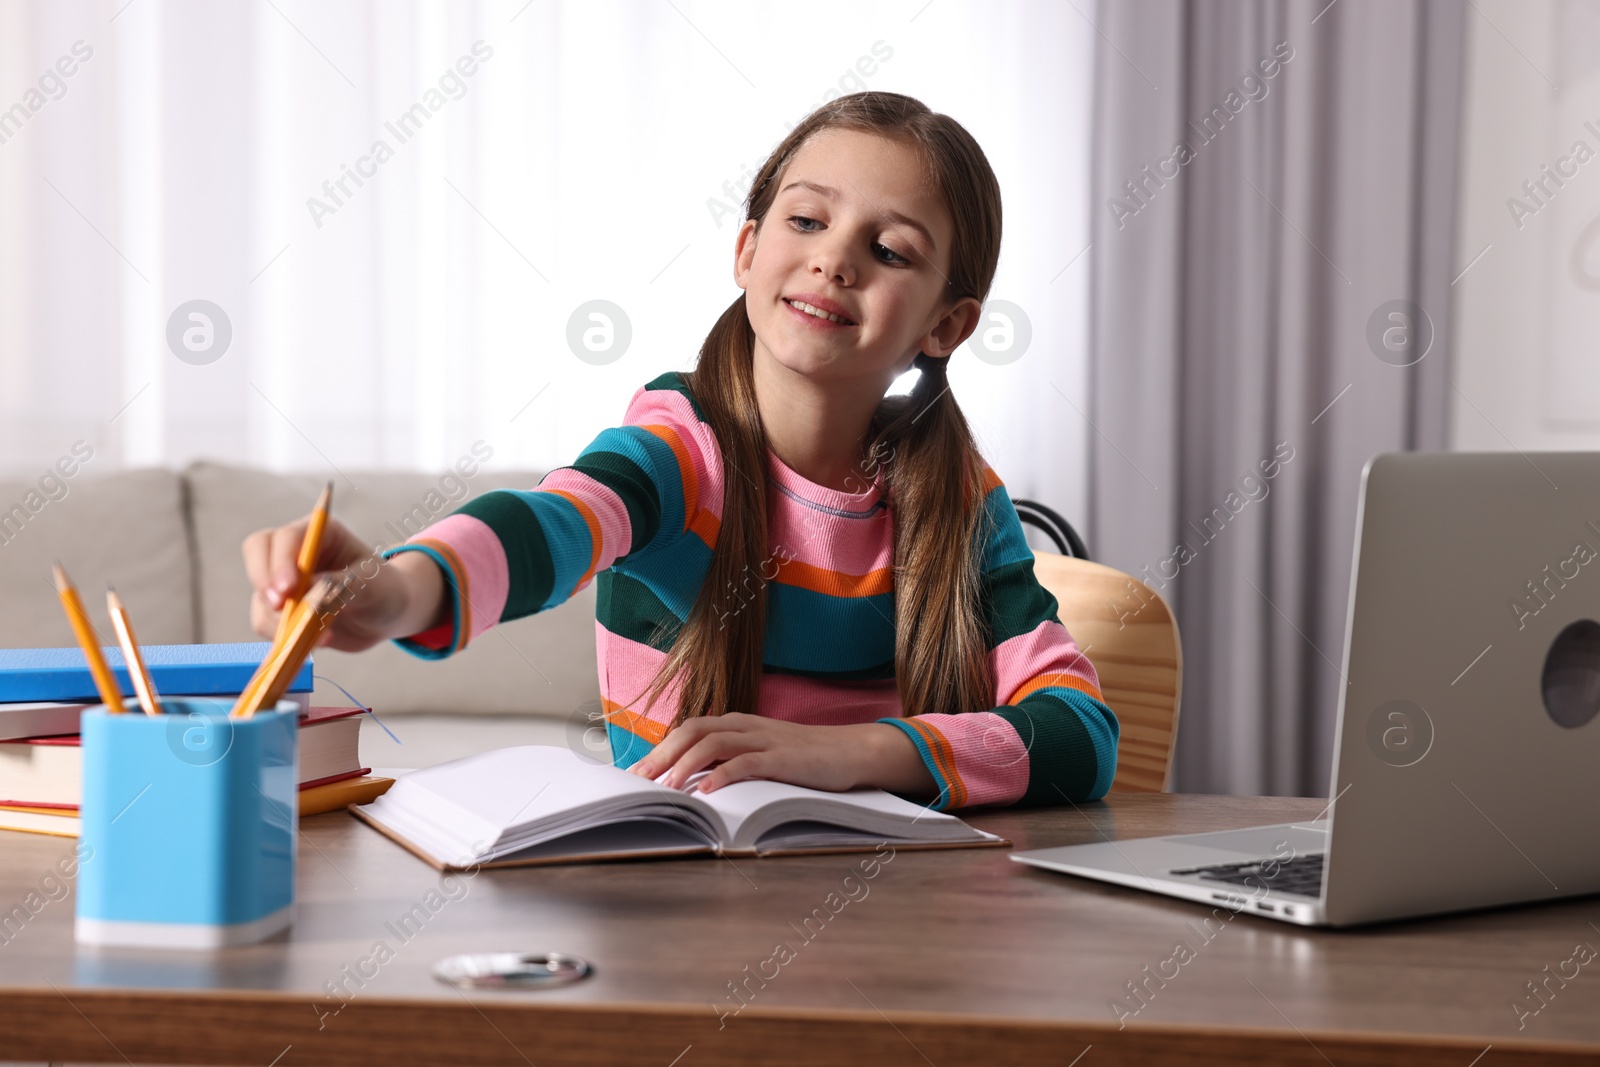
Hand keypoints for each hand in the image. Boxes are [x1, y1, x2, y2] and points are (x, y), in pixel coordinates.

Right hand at [241, 515, 442, 652]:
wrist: (388, 616)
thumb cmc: (384, 590)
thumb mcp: (371, 586)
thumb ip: (339, 586)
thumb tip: (304, 594)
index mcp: (321, 534)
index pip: (286, 537)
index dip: (281, 561)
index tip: (288, 589)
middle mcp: (297, 552)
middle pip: (258, 553)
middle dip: (265, 581)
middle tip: (280, 607)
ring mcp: (286, 580)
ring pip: (261, 594)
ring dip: (279, 618)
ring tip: (321, 636)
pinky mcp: (283, 609)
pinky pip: (266, 621)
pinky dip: (283, 635)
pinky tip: (318, 641)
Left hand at [626, 714, 934, 797]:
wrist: (853, 751)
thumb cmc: (805, 759)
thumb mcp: (763, 755)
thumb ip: (733, 762)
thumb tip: (694, 784)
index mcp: (739, 725)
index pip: (690, 730)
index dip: (660, 749)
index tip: (637, 774)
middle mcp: (747, 726)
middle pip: (693, 731)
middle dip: (662, 755)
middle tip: (639, 782)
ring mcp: (766, 739)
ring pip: (714, 742)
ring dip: (686, 764)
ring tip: (668, 789)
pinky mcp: (785, 757)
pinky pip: (747, 762)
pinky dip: (724, 775)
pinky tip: (708, 792)